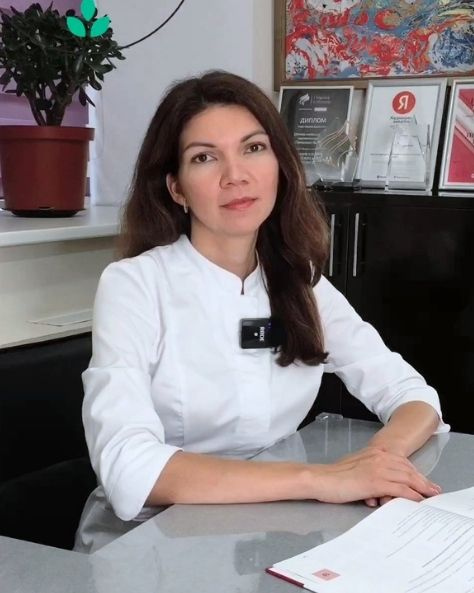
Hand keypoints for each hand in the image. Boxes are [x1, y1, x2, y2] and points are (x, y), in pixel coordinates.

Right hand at [309, 446, 441, 504]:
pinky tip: (417, 500)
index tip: (423, 480)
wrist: (321, 478)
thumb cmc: (334, 476)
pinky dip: (411, 495)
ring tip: (430, 497)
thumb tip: (382, 485)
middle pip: (407, 469)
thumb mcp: (356, 468)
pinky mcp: (375, 481)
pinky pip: (400, 489)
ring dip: (421, 488)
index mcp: (374, 452)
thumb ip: (371, 471)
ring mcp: (378, 469)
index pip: (400, 461)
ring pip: (407, 478)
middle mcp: (378, 457)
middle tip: (433, 490)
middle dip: (422, 481)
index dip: (414, 471)